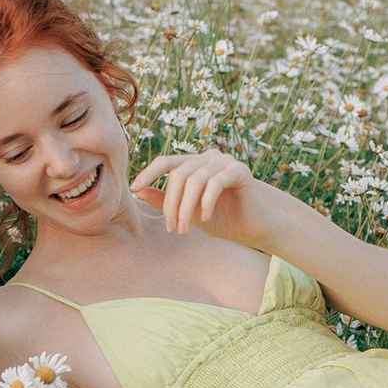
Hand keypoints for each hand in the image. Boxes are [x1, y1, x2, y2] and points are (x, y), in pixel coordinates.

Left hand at [131, 148, 274, 243]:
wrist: (253, 230)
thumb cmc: (220, 220)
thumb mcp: (187, 213)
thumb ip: (165, 201)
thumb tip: (138, 191)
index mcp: (194, 164)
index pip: (166, 161)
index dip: (149, 173)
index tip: (134, 188)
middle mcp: (208, 157)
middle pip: (178, 174)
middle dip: (171, 203)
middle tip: (171, 227)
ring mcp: (225, 161)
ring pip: (195, 180)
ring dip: (186, 207)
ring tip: (184, 229)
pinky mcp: (240, 170)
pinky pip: (215, 182)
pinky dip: (206, 202)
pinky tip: (204, 219)